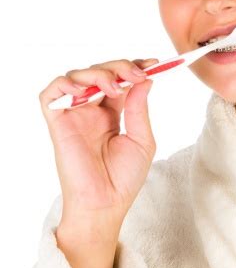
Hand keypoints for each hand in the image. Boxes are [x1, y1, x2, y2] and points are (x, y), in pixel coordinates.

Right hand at [39, 58, 158, 239]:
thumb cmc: (124, 179)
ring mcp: (74, 115)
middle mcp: (92, 110)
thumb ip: (139, 109)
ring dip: (98, 73)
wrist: (106, 204)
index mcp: (112, 113)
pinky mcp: (58, 123)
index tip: (153, 64)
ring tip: (114, 87)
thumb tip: (144, 80)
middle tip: (137, 74)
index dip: (133, 68)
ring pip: (77, 76)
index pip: (119, 80)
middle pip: (100, 72)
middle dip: (120, 67)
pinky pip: (50, 94)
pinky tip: (84, 90)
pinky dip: (64, 84)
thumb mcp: (142, 140)